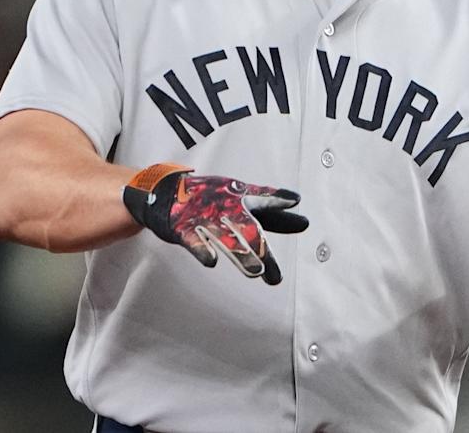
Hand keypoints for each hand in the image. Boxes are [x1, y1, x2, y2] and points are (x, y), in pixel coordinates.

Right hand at [123, 163, 308, 284]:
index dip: (280, 205)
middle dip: (263, 250)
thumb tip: (302, 215)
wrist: (166, 192)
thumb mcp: (241, 196)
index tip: (301, 214)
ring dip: (240, 254)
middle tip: (275, 275)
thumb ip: (271, 207)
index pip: (264, 203)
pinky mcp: (184, 229)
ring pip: (225, 237)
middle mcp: (225, 207)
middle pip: (248, 229)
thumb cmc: (211, 196)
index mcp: (240, 198)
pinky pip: (194, 241)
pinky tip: (212, 261)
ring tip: (255, 272)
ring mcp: (205, 218)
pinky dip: (202, 249)